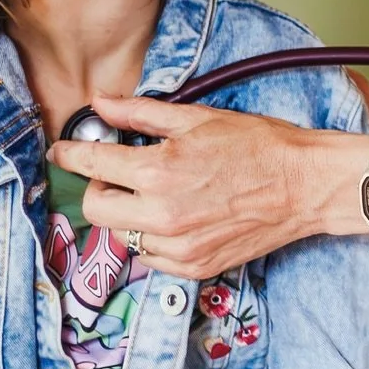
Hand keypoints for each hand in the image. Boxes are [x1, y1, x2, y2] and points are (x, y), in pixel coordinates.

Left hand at [47, 95, 368, 274]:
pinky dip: (154, 240)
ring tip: (155, 196)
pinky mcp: (196, 266)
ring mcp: (179, 246)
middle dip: (99, 188)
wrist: (305, 184)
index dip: (70, 155)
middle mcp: (162, 214)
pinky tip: (176, 219)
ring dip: (129, 216)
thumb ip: (141, 113)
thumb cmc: (259, 146)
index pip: (90, 166)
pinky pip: (152, 258)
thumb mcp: (197, 118)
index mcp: (157, 171)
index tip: (63, 152)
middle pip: (96, 209)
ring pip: (123, 236)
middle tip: (118, 175)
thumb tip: (102, 103)